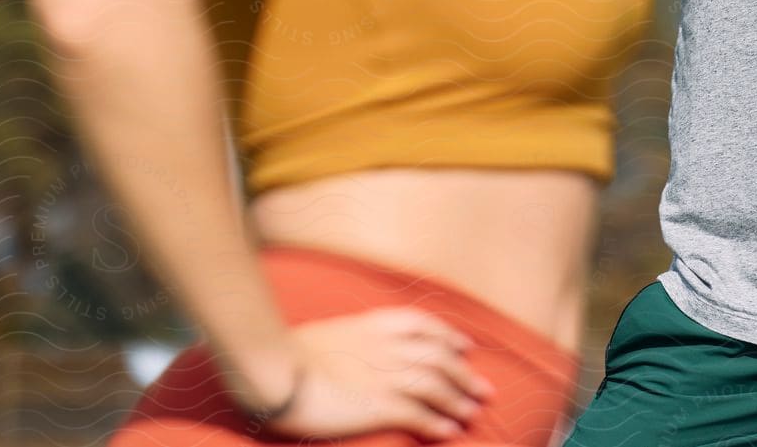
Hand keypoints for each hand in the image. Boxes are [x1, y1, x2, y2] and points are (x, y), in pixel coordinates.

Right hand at [246, 306, 496, 440]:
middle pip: (439, 357)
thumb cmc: (286, 354)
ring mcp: (385, 374)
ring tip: (473, 414)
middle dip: (464, 374)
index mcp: (374, 324)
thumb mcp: (327, 333)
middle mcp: (387, 346)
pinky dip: (437, 422)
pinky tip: (450, 431)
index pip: (425, 325)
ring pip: (436, 385)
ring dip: (458, 400)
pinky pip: (418, 413)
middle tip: (484, 389)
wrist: (272, 367)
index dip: (448, 336)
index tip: (464, 347)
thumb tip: (353, 352)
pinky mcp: (378, 404)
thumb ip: (350, 340)